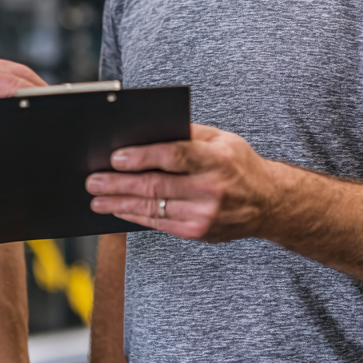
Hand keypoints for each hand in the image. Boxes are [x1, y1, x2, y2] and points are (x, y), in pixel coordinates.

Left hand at [85, 123, 286, 241]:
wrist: (268, 203)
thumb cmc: (238, 164)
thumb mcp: (220, 139)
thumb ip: (186, 133)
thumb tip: (145, 130)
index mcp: (217, 159)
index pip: (174, 156)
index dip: (142, 157)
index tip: (116, 157)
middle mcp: (211, 189)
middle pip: (157, 185)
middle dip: (120, 184)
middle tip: (94, 180)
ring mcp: (205, 214)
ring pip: (153, 208)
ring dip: (120, 204)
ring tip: (97, 199)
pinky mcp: (198, 232)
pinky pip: (159, 224)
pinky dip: (135, 216)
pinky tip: (119, 210)